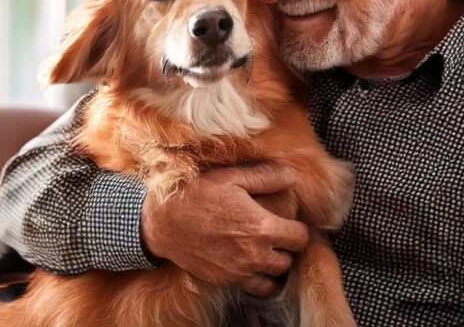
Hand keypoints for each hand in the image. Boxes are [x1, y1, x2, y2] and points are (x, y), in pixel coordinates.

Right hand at [140, 164, 309, 296]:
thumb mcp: (230, 177)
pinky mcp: (225, 281)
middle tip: (276, 235)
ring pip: (275, 276)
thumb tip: (291, 176)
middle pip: (289, 259)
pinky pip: (255, 288)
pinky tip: (251, 263)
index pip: (300, 238)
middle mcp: (254, 254)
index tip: (289, 222)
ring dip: (274, 264)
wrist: (163, 222)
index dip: (298, 229)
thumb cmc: (196, 195)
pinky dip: (258, 278)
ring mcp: (240, 271)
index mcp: (261, 227)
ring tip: (266, 250)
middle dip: (286, 247)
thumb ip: (265, 177)